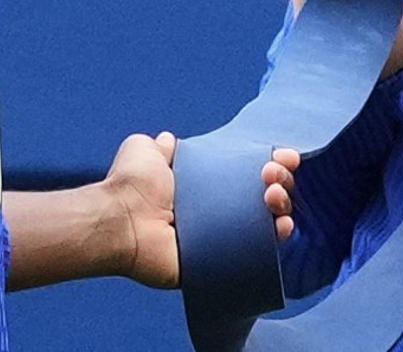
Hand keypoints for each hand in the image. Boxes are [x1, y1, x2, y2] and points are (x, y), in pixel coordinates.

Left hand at [105, 132, 298, 288]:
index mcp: (203, 187)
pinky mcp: (221, 264)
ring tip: (272, 195)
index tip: (281, 155)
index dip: (269, 163)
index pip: (246, 174)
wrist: (120, 220)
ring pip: (268, 224)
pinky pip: (259, 255)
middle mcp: (216, 213)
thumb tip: (167, 140)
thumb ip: (159, 146)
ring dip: (282, 206)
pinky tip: (282, 226)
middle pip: (264, 197)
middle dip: (280, 181)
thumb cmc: (130, 185)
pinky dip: (276, 240)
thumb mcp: (144, 151)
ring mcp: (221, 239)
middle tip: (270, 173)